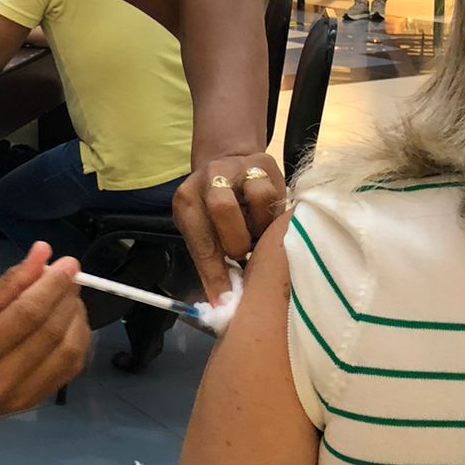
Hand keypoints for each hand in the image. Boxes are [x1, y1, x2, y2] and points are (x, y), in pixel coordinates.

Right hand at [0, 243, 88, 423]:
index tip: (69, 263)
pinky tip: (69, 323)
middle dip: (68, 298)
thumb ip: (9, 282)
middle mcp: (0, 379)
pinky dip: (77, 341)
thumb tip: (43, 252)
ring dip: (77, 319)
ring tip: (69, 299)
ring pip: (69, 353)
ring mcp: (20, 397)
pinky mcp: (33, 404)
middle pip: (52, 333)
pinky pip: (70, 369)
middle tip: (70, 277)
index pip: (28, 314)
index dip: (53, 285)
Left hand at [173, 153, 285, 304]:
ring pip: (259, 196)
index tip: (225, 299)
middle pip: (223, 207)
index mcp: (186, 200)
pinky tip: (268, 217)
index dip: (214, 274)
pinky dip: (275, 213)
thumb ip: (211, 261)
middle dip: (237, 240)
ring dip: (261, 224)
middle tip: (242, 253)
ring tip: (257, 231)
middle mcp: (210, 178)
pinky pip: (278, 193)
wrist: (227, 162)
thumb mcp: (201, 232)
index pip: (200, 241)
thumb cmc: (211, 212)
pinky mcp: (265, 161)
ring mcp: (239, 166)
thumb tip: (224, 304)